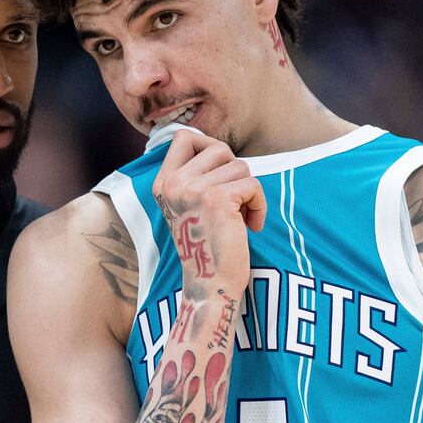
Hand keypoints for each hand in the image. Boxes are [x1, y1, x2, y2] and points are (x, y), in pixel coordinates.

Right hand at [151, 129, 265, 295]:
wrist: (210, 285)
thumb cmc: (207, 248)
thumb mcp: (188, 207)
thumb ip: (194, 177)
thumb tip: (216, 147)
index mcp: (163, 184)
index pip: (182, 136)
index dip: (207, 145)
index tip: (220, 172)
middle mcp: (173, 183)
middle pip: (218, 147)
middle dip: (235, 171)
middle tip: (235, 200)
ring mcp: (193, 189)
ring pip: (240, 166)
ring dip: (249, 192)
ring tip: (241, 217)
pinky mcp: (217, 199)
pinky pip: (253, 184)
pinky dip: (260, 205)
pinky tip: (251, 226)